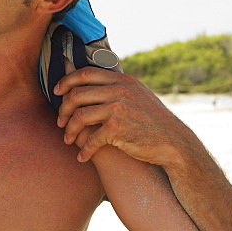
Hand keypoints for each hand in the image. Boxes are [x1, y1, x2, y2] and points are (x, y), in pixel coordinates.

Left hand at [54, 67, 193, 165]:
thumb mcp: (137, 94)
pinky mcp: (117, 129)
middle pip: (77, 94)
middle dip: (63, 108)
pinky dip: (84, 150)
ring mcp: (118, 108)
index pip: (85, 73)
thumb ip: (117, 85)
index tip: (57, 91)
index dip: (67, 81)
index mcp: (121, 79)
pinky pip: (91, 138)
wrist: (174, 143)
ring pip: (80, 116)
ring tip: (68, 140)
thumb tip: (93, 79)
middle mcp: (118, 90)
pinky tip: (82, 157)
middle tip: (60, 121)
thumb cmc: (153, 120)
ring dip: (70, 130)